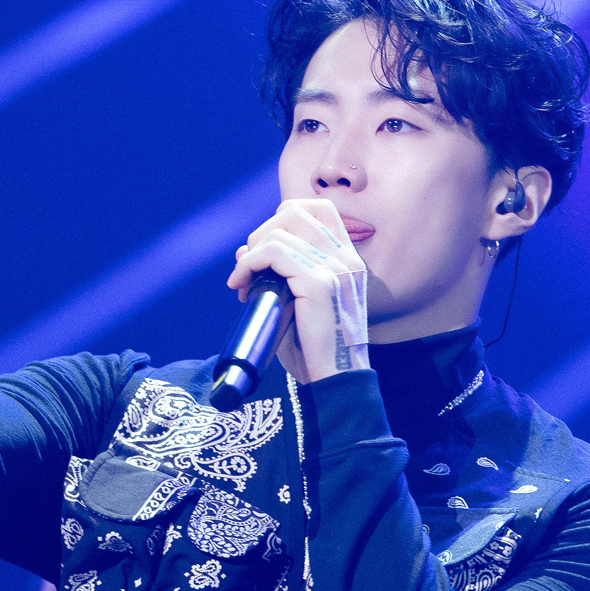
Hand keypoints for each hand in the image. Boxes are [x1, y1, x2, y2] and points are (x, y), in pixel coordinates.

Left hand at [227, 199, 369, 383]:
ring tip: (242, 282)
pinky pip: (273, 253)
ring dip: (251, 253)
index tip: (265, 248)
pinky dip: (249, 264)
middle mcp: (346, 258)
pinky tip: (241, 285)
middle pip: (296, 211)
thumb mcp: (297, 304)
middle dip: (262, 233)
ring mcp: (335, 268)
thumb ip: (278, 275)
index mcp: (348, 260)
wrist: (335, 381)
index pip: (319, 210)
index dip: (284, 218)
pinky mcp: (318, 283)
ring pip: (280, 231)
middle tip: (250, 267)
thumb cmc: (314, 350)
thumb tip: (244, 251)